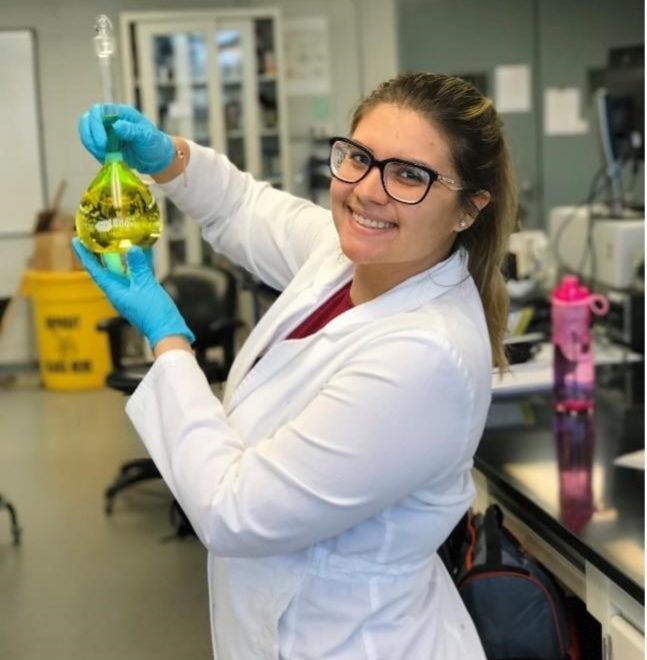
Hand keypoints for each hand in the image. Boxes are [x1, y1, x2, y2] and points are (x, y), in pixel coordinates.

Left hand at [72, 237, 194, 348]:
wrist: (167, 330)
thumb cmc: (154, 314)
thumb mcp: (146, 286)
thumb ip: (139, 266)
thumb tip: (132, 249)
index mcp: (114, 292)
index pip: (95, 270)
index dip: (85, 255)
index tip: (76, 241)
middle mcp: (119, 292)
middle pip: (107, 268)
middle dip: (102, 252)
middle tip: (98, 235)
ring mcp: (131, 293)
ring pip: (123, 270)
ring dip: (122, 256)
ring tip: (120, 239)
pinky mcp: (142, 293)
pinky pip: (136, 274)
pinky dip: (138, 263)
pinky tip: (143, 252)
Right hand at [78, 103, 174, 173]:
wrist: (157, 159)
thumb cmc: (155, 144)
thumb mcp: (147, 137)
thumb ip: (132, 130)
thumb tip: (117, 126)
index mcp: (121, 113)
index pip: (98, 111)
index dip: (95, 124)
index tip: (103, 141)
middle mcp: (110, 120)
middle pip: (87, 121)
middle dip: (90, 135)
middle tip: (101, 149)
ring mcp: (105, 132)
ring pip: (87, 134)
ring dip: (91, 145)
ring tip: (104, 155)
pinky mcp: (104, 145)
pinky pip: (92, 146)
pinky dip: (95, 152)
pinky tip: (106, 158)